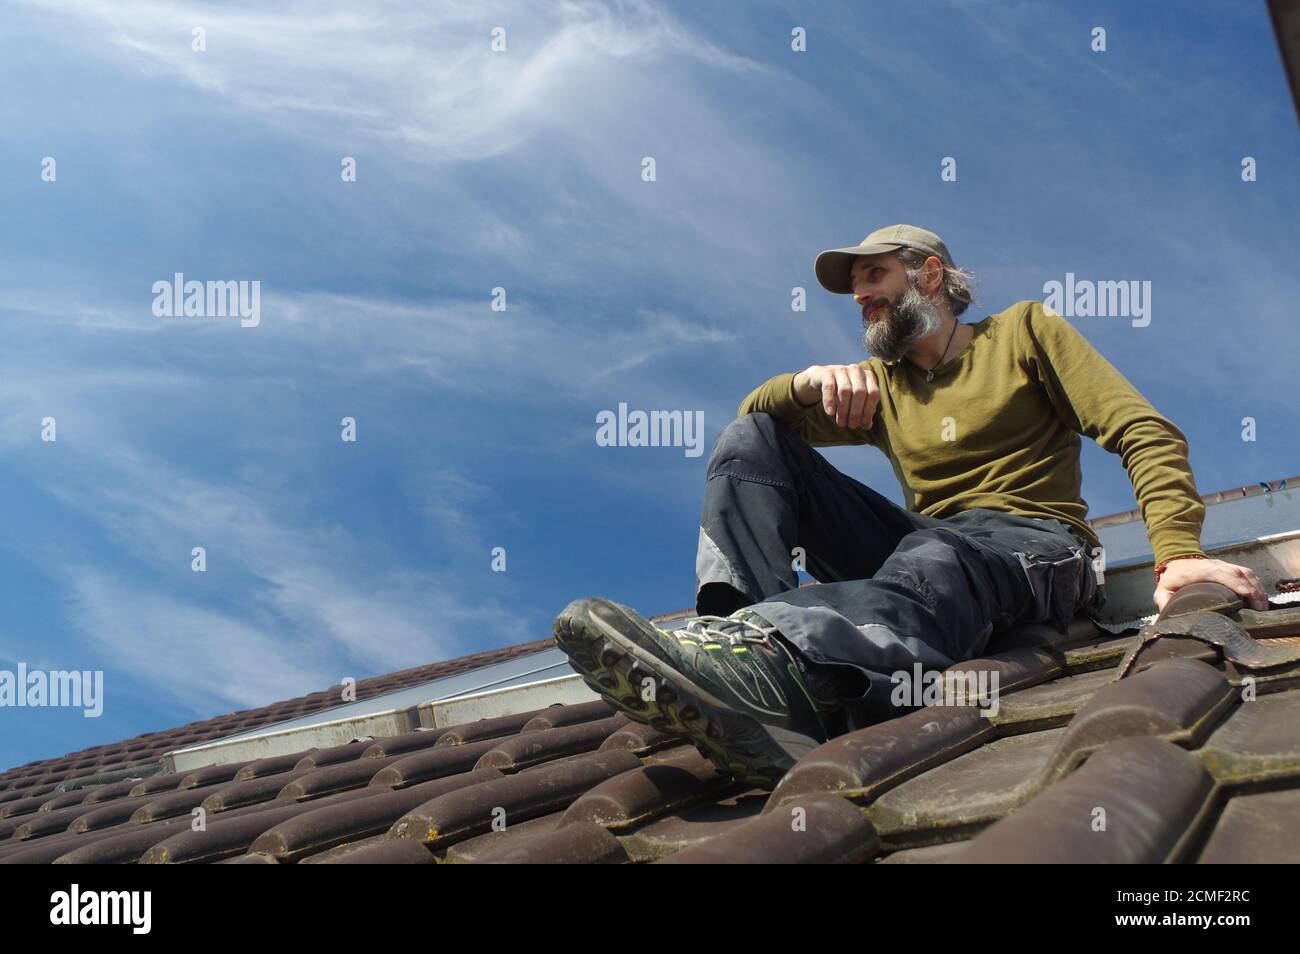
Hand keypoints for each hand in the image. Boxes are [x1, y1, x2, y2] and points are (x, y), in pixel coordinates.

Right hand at [793, 364, 879, 428]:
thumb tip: (868, 426)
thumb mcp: (854, 401)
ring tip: (841, 423)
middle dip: (856, 412)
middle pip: (860, 392)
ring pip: (845, 390)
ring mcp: (841, 369)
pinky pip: (829, 387)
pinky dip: (830, 401)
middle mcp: (856, 370)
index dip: (869, 410)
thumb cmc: (842, 392)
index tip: (863, 423)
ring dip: (843, 409)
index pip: (873, 393)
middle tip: (851, 425)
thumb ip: (862, 412)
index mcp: (867, 376)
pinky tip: (830, 413)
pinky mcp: (827, 372)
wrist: (821, 378)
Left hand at [1153, 557, 1268, 612]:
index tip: (1249, 599)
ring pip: (1246, 573)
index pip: (1223, 574)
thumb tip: (1170, 613)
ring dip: (1257, 588)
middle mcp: (1215, 565)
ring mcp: (1224, 565)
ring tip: (1263, 607)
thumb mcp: (1162, 591)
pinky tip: (1260, 598)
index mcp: (1200, 571)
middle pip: (1239, 574)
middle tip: (1260, 609)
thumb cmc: (1171, 580)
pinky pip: (1247, 574)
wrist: (1177, 561)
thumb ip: (1164, 601)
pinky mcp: (1230, 568)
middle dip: (1252, 590)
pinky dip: (1256, 585)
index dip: (1237, 585)